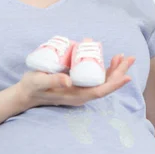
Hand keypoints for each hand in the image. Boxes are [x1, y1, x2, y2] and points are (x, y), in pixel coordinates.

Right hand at [17, 54, 134, 108]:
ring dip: (113, 70)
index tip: (126, 75)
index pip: (100, 91)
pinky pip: (94, 78)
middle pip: (105, 85)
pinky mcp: (77, 85)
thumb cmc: (32, 87)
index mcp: (76, 96)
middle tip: (128, 58)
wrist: (26, 93)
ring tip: (122, 57)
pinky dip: (103, 69)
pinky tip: (106, 59)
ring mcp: (80, 90)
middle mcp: (81, 95)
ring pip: (102, 82)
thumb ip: (52, 81)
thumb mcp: (40, 82)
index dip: (115, 84)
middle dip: (118, 72)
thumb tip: (69, 80)